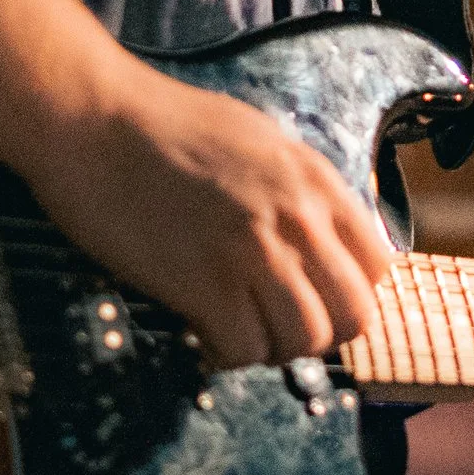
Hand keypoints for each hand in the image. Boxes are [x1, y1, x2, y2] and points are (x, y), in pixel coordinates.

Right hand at [9, 62, 393, 369]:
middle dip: (322, 333)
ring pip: (305, 340)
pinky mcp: (203, 282)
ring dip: (276, 348)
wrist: (96, 119)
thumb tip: (320, 238)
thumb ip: (299, 188)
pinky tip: (206, 333)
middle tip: (279, 324)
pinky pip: (245, 349)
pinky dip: (229, 354)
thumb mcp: (259, 140)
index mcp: (313, 179)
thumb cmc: (166, 124)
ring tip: (242, 330)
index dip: (347, 292)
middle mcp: (296, 217)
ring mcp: (252, 251)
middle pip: (354, 315)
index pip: (377, 266)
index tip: (313, 296)